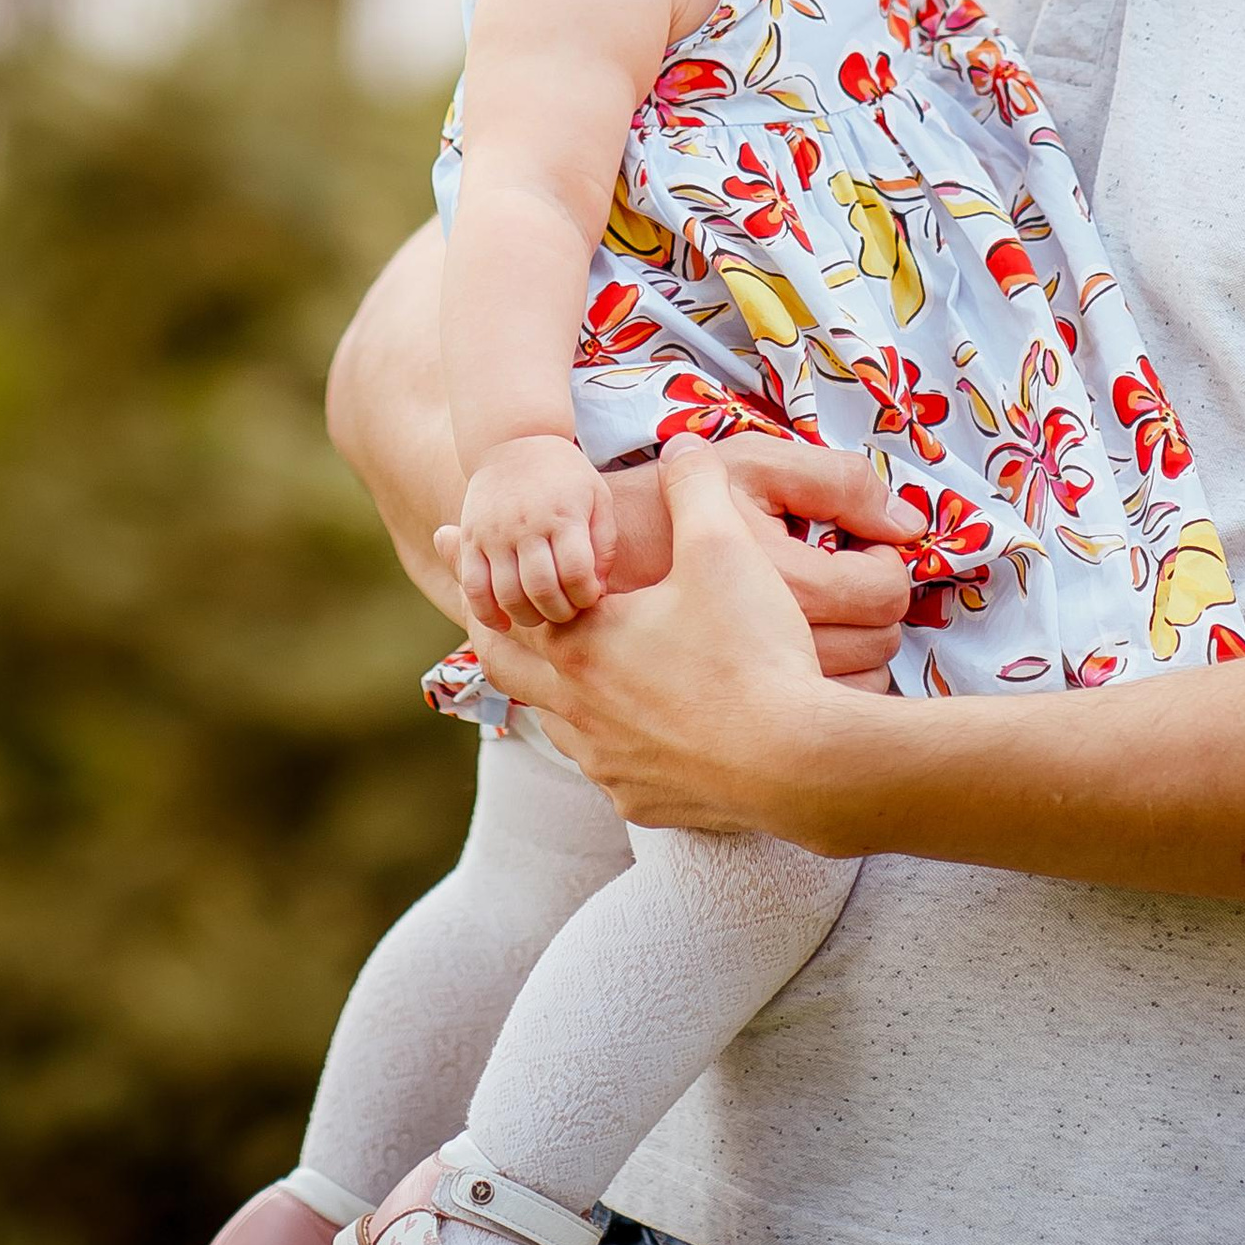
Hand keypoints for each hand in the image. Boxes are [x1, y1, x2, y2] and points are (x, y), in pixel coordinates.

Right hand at [447, 434, 616, 629]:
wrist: (514, 439)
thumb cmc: (565, 475)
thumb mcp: (598, 496)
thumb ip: (604, 543)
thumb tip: (597, 589)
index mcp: (564, 515)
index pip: (577, 572)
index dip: (586, 596)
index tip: (590, 597)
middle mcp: (527, 525)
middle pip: (542, 589)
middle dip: (560, 613)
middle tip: (567, 612)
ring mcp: (494, 533)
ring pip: (507, 594)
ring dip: (528, 618)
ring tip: (541, 615)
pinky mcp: (470, 538)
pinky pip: (473, 586)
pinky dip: (486, 613)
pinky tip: (503, 623)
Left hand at [490, 445, 875, 835]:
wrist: (797, 761)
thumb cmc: (753, 651)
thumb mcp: (725, 550)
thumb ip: (696, 489)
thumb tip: (685, 443)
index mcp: (583, 645)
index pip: (508, 596)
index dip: (478, 562)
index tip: (447, 538)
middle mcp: (578, 709)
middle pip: (508, 666)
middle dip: (491, 631)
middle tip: (476, 611)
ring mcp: (606, 762)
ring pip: (555, 722)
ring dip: (550, 690)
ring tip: (557, 671)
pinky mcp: (640, 801)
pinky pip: (606, 766)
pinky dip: (603, 740)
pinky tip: (627, 733)